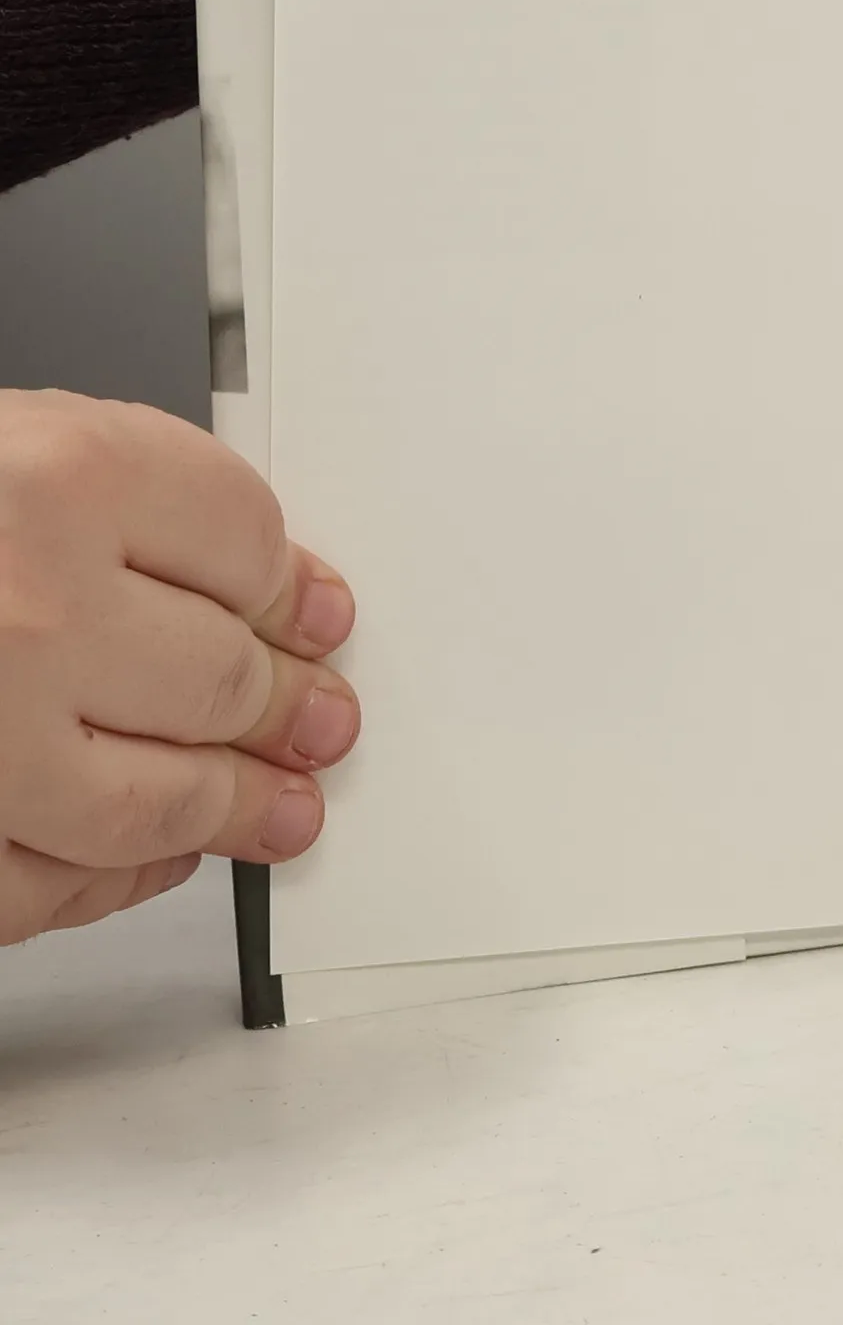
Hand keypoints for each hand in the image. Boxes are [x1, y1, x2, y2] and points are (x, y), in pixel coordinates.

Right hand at [0, 390, 359, 943]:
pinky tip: (158, 855)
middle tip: (322, 718)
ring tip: (282, 806)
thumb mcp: (0, 446)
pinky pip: (50, 886)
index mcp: (54, 482)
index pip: (248, 544)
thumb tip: (264, 584)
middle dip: (289, 704)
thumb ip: (121, 497)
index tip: (314, 612)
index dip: (292, 586)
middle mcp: (26, 612)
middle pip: (224, 675)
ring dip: (237, 807)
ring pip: (161, 798)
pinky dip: (118, 878)